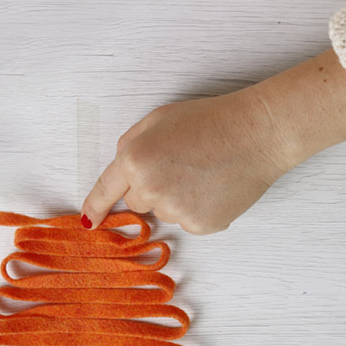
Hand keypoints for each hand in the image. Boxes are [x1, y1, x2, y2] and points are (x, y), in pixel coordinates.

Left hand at [81, 49, 345, 233]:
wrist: (257, 133)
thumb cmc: (210, 120)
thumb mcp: (159, 119)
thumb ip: (131, 144)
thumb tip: (121, 171)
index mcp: (134, 160)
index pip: (105, 191)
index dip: (94, 207)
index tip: (88, 222)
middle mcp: (150, 190)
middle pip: (136, 202)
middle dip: (149, 187)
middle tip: (180, 164)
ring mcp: (176, 211)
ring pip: (163, 213)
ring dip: (175, 198)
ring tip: (202, 172)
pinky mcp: (200, 225)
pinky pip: (188, 222)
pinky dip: (197, 209)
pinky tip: (214, 187)